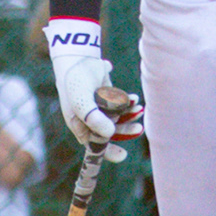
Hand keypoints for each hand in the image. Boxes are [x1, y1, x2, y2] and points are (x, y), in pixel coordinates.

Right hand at [45, 19, 143, 161]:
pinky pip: (121, 107)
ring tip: (140, 110)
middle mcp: (90, 120)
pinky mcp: (108, 99)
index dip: (108, 153)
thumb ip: (93, 118)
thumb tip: (110, 134)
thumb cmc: (76, 82)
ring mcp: (100, 110)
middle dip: (125, 131)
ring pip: (118, 120)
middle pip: (110, 134)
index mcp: (80, 125)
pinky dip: (129, 104)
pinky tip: (135, 99)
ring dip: (130, 117)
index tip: (123, 156)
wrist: (78, 58)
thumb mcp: (81, 101)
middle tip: (139, 129)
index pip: (95, 145)